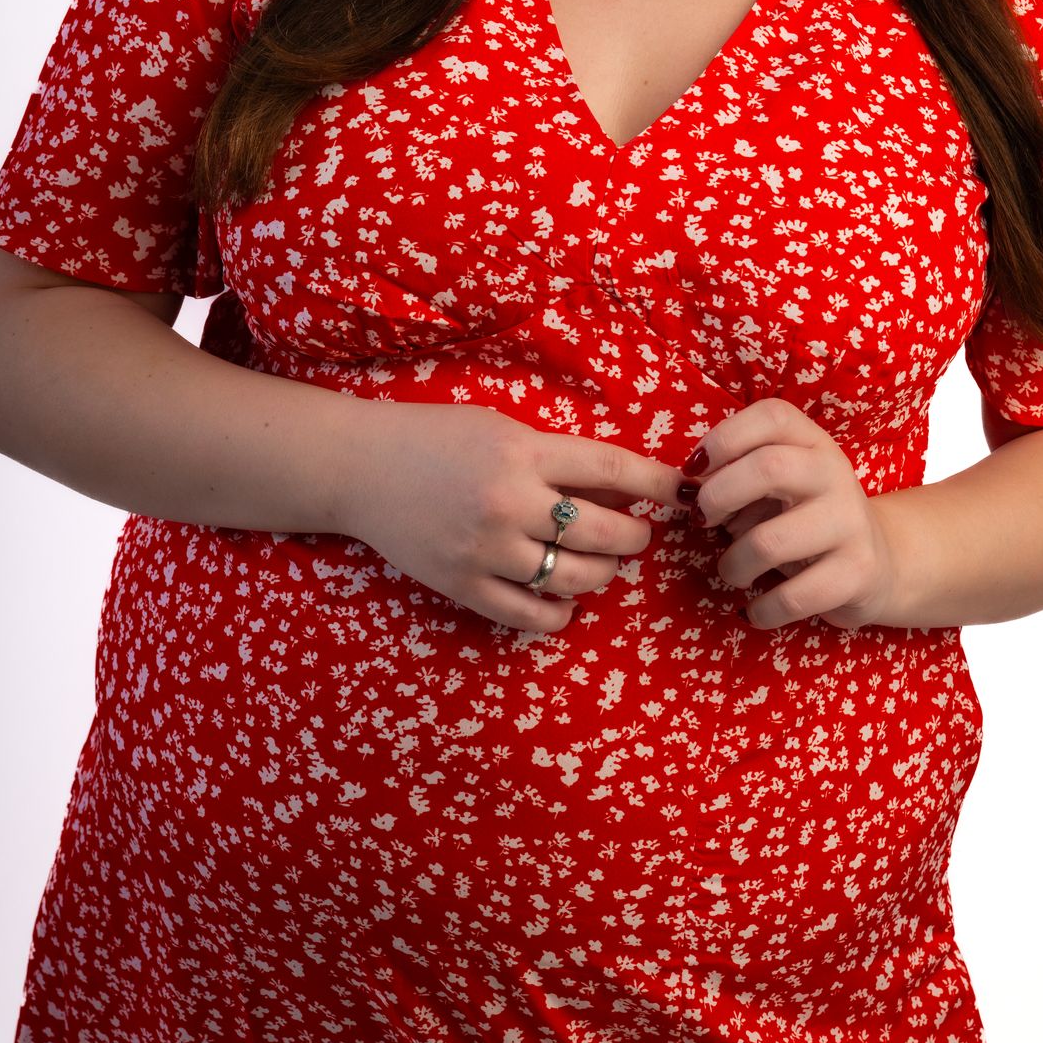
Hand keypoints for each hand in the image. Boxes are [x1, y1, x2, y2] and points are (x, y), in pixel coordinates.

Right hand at [330, 399, 682, 634]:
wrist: (361, 468)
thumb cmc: (436, 437)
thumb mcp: (502, 428)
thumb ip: (554, 456)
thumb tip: (619, 485)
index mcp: (523, 452)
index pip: (611, 469)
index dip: (655, 484)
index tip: (681, 493)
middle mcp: (510, 502)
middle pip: (602, 533)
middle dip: (634, 538)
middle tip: (637, 537)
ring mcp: (487, 549)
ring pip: (574, 578)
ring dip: (602, 576)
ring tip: (603, 566)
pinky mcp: (464, 585)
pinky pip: (528, 613)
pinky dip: (558, 614)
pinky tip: (567, 604)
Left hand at [686, 398, 901, 630]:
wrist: (880, 563)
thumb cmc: (806, 519)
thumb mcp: (779, 487)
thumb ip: (737, 478)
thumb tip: (688, 491)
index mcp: (813, 442)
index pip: (772, 415)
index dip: (725, 438)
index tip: (694, 470)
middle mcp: (835, 473)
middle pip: (768, 468)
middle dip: (717, 497)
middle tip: (703, 520)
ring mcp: (850, 522)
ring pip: (770, 542)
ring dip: (734, 564)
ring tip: (733, 571)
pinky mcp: (857, 572)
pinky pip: (791, 597)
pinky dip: (761, 609)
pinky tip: (755, 609)